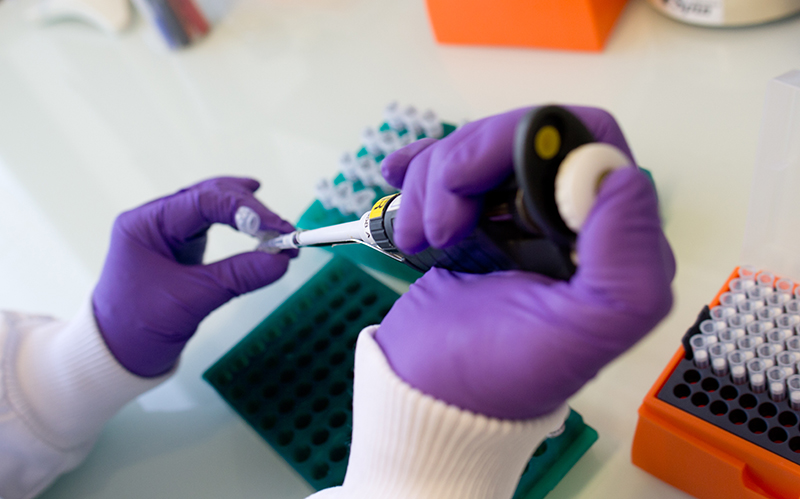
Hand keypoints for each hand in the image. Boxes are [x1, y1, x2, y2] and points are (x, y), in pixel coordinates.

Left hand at [92, 177, 296, 376]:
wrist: (114, 355)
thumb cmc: (138, 327)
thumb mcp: (192, 300)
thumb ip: (238, 277)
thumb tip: (282, 260)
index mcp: (145, 224)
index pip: (204, 201)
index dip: (246, 211)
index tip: (280, 228)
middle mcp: (154, 220)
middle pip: (209, 195)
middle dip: (250, 209)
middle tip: (285, 230)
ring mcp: (166, 231)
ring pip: (212, 205)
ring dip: (246, 212)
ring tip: (278, 226)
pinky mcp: (178, 247)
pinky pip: (211, 223)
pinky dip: (237, 222)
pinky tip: (256, 219)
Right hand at [376, 107, 674, 418]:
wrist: (427, 394)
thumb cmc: (497, 375)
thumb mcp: (576, 336)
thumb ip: (623, 266)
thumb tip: (624, 179)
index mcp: (610, 239)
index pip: (586, 139)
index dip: (524, 146)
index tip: (472, 191)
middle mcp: (568, 216)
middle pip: (522, 135)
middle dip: (465, 168)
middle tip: (440, 226)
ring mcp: (515, 211)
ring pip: (474, 146)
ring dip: (431, 185)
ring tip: (419, 239)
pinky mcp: (473, 214)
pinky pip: (445, 160)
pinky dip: (416, 165)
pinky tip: (397, 178)